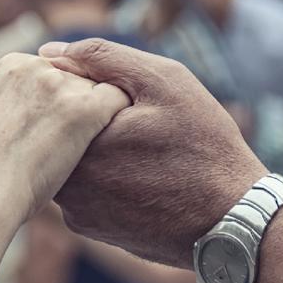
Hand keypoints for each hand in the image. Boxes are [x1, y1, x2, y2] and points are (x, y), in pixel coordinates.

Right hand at [0, 52, 129, 219]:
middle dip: (83, 108)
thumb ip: (28, 106)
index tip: (56, 130)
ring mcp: (60, 86)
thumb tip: (58, 116)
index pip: (57, 73)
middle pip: (81, 79)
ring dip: (100, 119)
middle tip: (69, 143)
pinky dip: (123, 124)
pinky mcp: (84, 108)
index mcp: (12, 66)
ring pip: (101, 91)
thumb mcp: (1, 124)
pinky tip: (114, 148)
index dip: (63, 103)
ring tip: (83, 153)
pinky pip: (121, 103)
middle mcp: (36, 66)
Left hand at [42, 38, 267, 267]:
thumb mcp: (164, 83)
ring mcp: (79, 214)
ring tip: (144, 148)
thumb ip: (103, 59)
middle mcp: (68, 186)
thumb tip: (49, 51)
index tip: (123, 95)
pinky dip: (108, 179)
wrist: (233, 223)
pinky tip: (145, 176)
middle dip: (87, 120)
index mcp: (79, 144)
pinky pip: (88, 193)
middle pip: (59, 135)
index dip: (84, 85)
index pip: (53, 100)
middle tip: (136, 121)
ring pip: (72, 164)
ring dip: (97, 150)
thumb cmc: (205, 148)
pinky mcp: (95, 231)